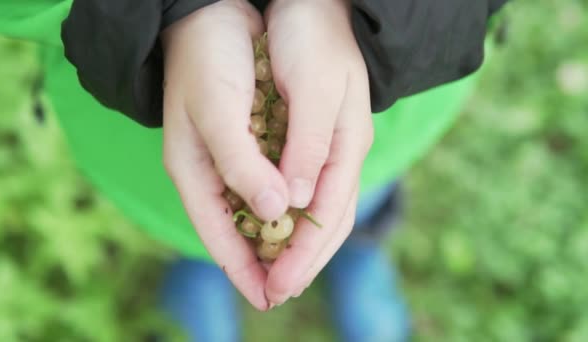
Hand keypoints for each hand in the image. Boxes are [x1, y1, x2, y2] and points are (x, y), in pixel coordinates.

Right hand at [161, 0, 288, 310]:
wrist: (211, 13)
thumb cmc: (207, 58)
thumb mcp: (218, 111)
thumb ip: (242, 165)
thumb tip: (275, 212)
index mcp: (194, 170)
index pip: (218, 235)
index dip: (243, 270)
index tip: (269, 298)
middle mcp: (210, 171)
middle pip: (237, 231)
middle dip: (263, 262)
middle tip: (288, 290)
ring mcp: (228, 158)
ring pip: (253, 213)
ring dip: (274, 240)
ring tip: (297, 266)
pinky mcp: (246, 143)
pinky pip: (265, 186)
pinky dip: (282, 207)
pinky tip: (300, 218)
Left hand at [264, 0, 373, 304]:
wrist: (315, 2)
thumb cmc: (313, 38)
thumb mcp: (316, 89)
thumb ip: (307, 148)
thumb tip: (292, 204)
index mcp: (347, 145)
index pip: (328, 215)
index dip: (303, 254)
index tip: (276, 287)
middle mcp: (342, 153)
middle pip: (329, 221)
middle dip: (301, 260)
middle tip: (273, 294)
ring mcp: (330, 147)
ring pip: (319, 210)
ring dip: (297, 246)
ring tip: (273, 274)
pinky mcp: (314, 139)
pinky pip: (306, 190)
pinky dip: (290, 218)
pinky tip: (271, 228)